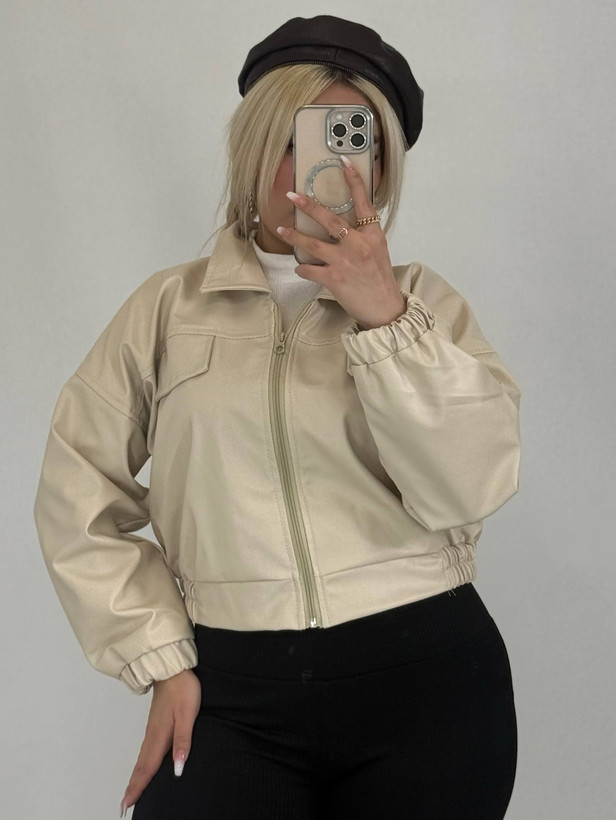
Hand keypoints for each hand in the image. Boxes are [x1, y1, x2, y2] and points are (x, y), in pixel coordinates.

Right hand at [120, 668, 200, 815]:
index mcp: (160, 735)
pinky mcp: (155, 723)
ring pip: (142, 758)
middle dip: (134, 786)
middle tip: (124, 805)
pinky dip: (141, 763)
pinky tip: (144, 766)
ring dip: (136, 776)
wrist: (172, 668)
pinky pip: (146, 749)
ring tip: (131, 791)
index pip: (148, 767)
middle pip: (141, 765)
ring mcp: (152, 728)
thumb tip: (177, 768)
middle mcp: (152, 734)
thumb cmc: (182, 689)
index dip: (139, 787)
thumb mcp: (188, 715)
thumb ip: (183, 741)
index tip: (128, 804)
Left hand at [276, 155, 405, 330]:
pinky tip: (299, 268)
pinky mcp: (334, 279)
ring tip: (281, 228)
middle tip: (293, 196)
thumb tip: (344, 226)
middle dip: (309, 206)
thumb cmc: (380, 281)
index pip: (364, 202)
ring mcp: (345, 261)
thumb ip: (363, 236)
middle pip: (330, 219)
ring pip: (313, 244)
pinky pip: (310, 270)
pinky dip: (302, 269)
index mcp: (373, 235)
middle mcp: (359, 245)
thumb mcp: (378, 252)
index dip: (354, 181)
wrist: (384, 309)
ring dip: (295, 236)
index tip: (343, 162)